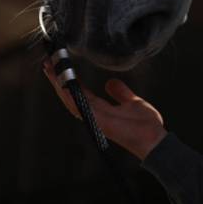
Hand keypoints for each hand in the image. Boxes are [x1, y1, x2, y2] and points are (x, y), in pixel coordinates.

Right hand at [43, 59, 167, 160]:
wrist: (154, 139)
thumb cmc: (145, 125)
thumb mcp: (132, 102)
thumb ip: (121, 93)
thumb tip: (110, 82)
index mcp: (101, 109)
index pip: (81, 93)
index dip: (70, 81)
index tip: (61, 68)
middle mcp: (95, 114)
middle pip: (71, 95)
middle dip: (58, 81)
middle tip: (47, 64)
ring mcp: (95, 118)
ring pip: (71, 100)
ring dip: (59, 86)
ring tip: (49, 70)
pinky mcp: (99, 121)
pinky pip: (81, 107)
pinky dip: (70, 97)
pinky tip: (62, 86)